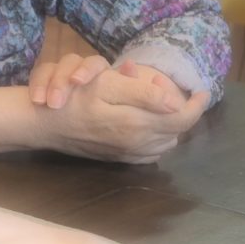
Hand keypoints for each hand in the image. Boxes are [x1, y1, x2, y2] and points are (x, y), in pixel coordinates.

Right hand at [30, 63, 208, 162]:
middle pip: (176, 131)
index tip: (201, 92)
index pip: (182, 118)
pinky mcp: (118, 158)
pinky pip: (150, 153)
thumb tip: (176, 103)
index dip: (195, 104)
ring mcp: (128, 154)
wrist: (43, 124)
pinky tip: (147, 127)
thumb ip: (143, 93)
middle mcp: (137, 144)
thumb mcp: (105, 85)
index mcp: (137, 124)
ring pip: (165, 143)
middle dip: (184, 113)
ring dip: (170, 126)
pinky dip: (156, 139)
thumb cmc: (71, 98)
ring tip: (165, 109)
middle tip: (181, 96)